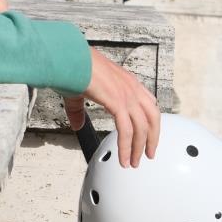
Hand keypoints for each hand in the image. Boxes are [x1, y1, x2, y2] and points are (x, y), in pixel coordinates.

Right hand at [63, 49, 159, 166]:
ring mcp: (127, 95)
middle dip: (152, 139)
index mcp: (128, 82)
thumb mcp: (80, 92)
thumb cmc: (74, 68)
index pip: (150, 105)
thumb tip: (78, 125)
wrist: (69, 58)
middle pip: (153, 118)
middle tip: (148, 154)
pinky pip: (127, 131)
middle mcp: (132, 88)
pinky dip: (127, 148)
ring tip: (133, 162)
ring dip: (139, 148)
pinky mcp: (118, 103)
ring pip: (142, 128)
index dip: (151, 123)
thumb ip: (80, 110)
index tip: (149, 136)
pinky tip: (124, 159)